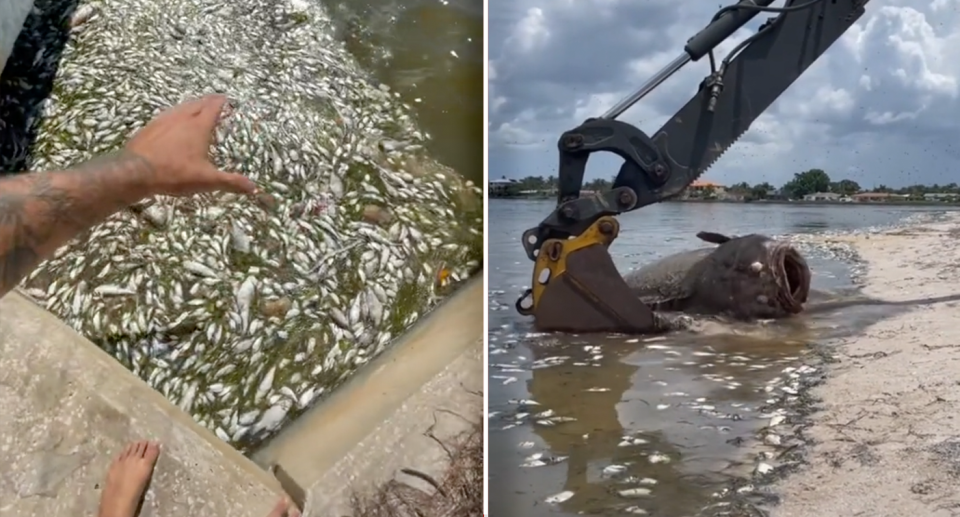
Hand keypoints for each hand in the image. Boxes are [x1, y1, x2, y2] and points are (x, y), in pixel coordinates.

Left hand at [125, 94, 256, 196]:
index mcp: (199, 127)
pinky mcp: (150, 127)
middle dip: (208, 101)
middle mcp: (182, 118)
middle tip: (215, 100)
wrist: (135, 171)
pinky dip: (176, 114)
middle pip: (198, 103)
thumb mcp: (207, 180)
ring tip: (196, 107)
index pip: (213, 107)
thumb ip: (231, 182)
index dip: (221, 102)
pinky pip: (167, 115)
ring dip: (191, 105)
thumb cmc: (175, 173)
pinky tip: (172, 121)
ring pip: (181, 107)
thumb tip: (254, 188)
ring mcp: (164, 120)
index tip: (227, 99)